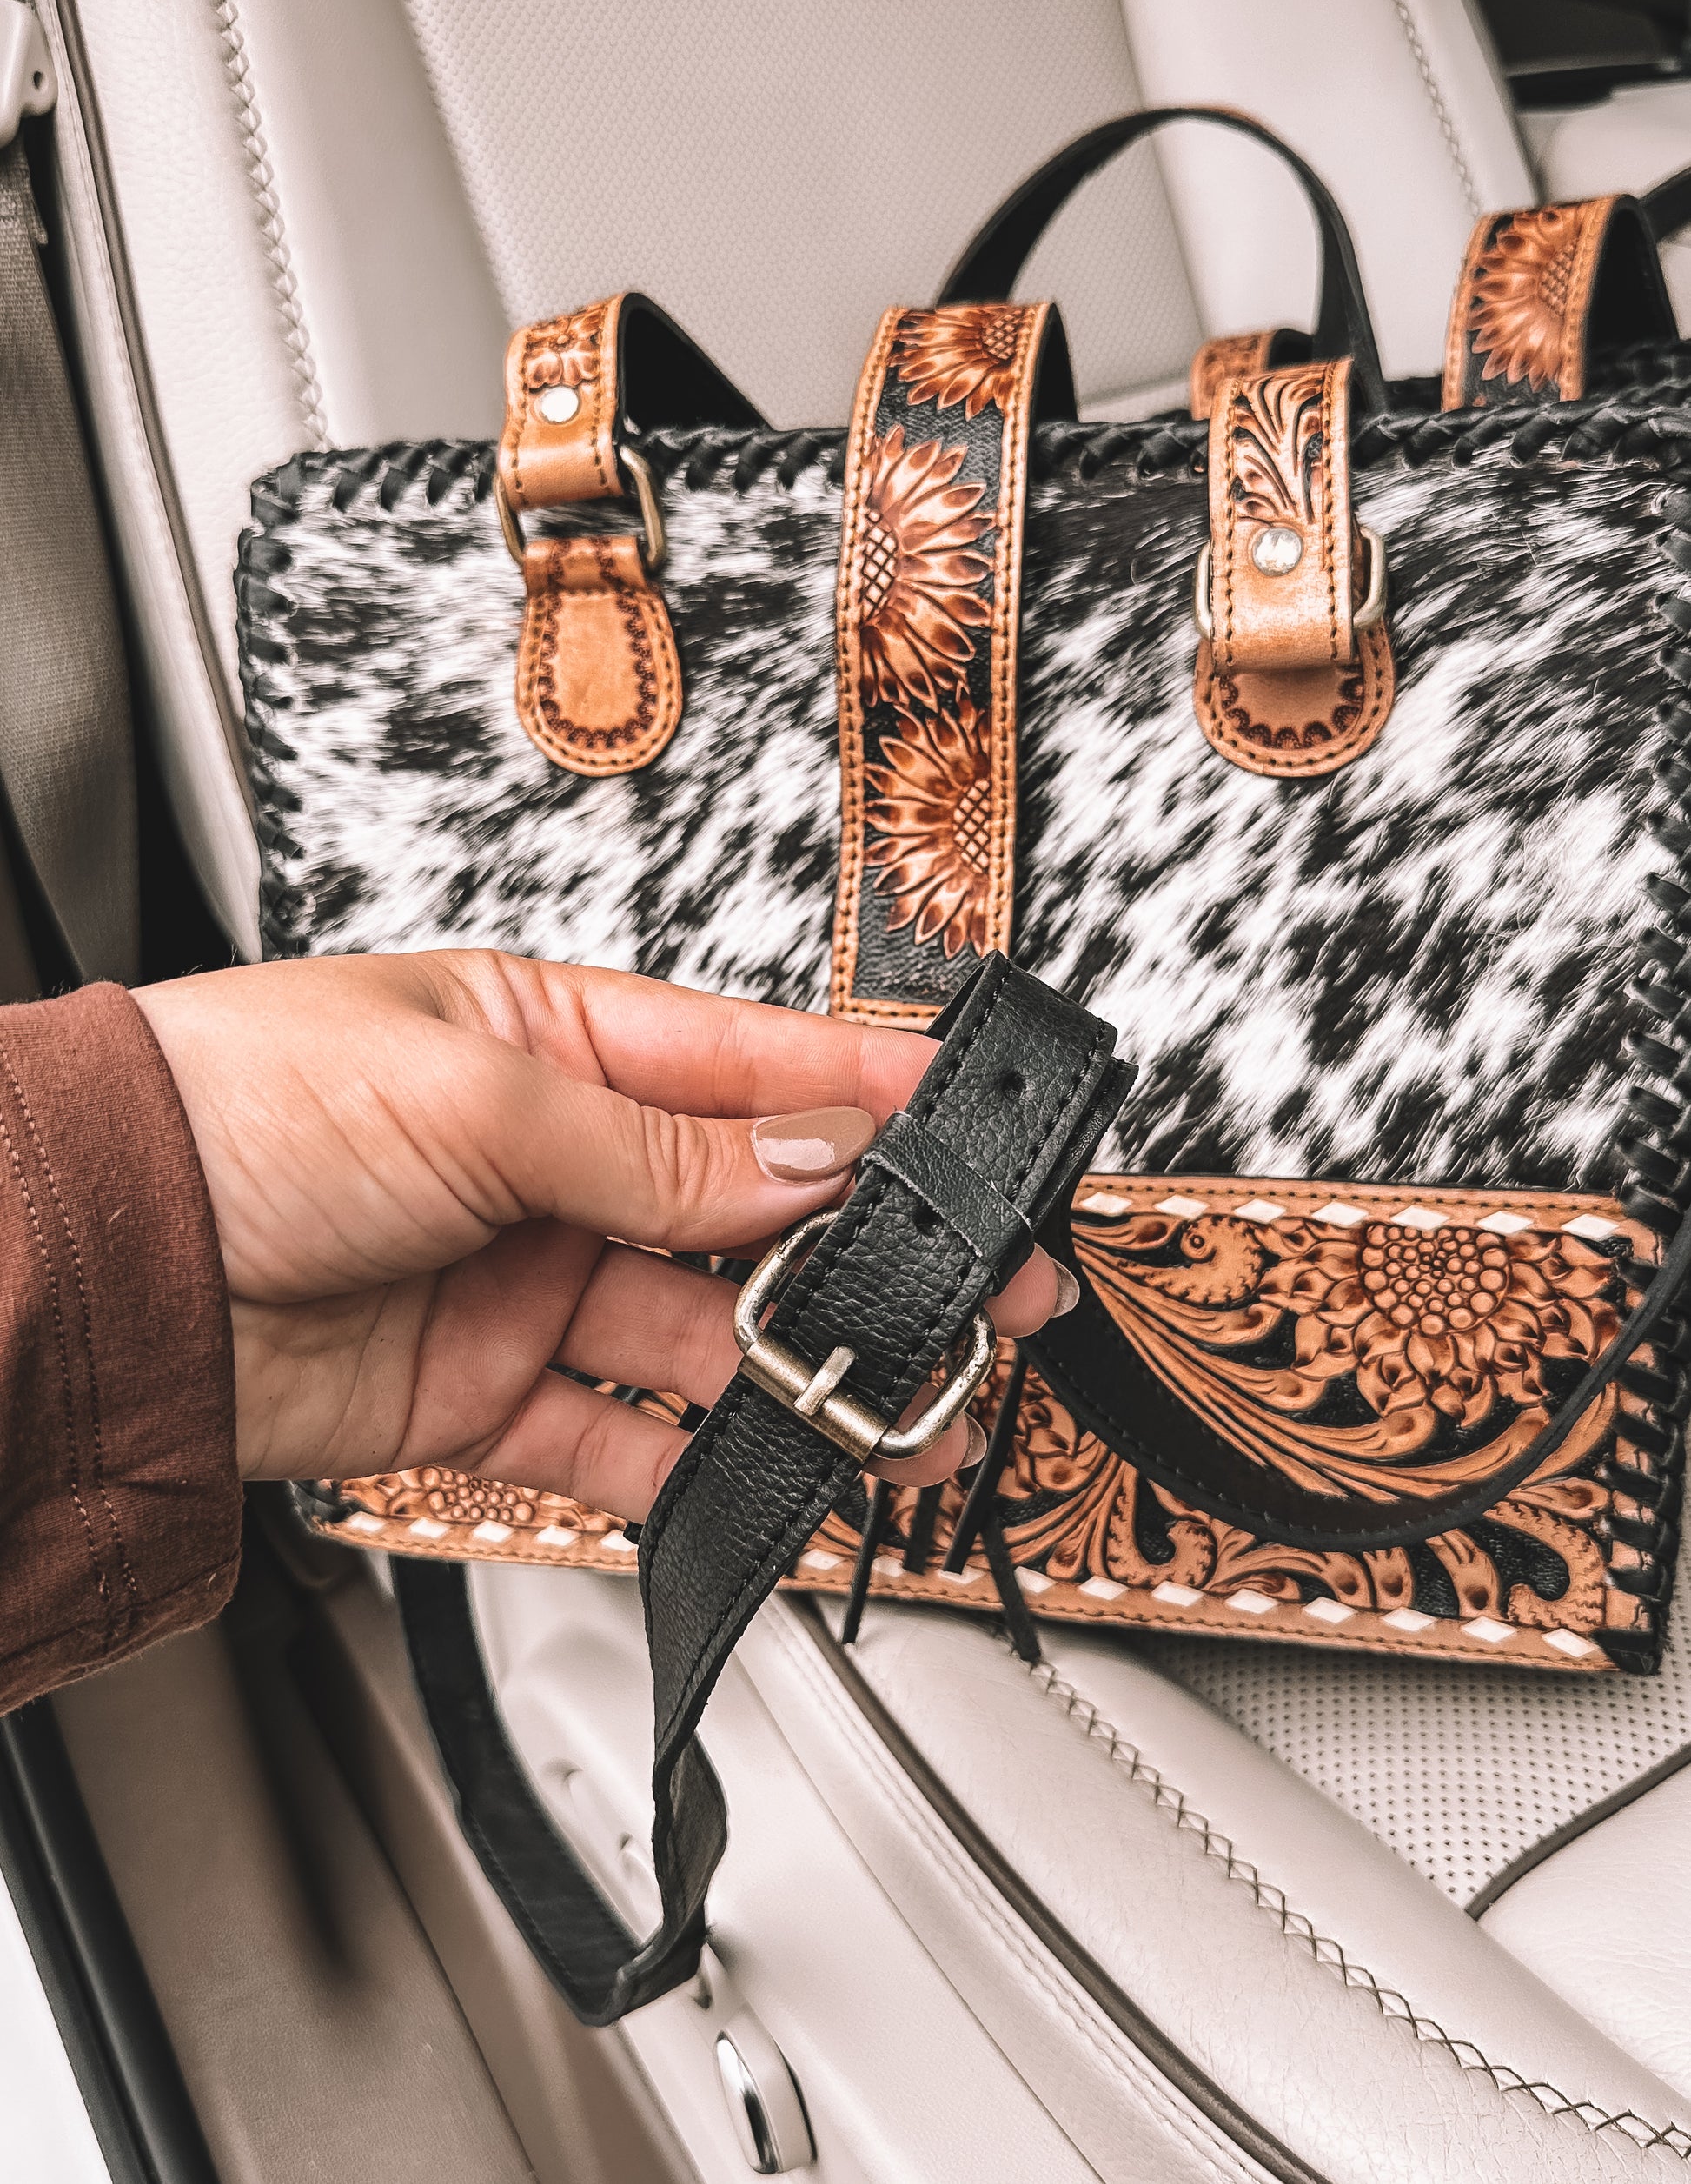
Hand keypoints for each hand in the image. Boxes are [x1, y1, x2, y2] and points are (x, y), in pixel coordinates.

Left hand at [134, 951, 1074, 1519]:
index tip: (975, 1128)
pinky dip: (693, 1465)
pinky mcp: (485, 1392)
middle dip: (871, 1258)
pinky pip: (617, 1437)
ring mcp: (525, 1281)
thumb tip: (809, 1158)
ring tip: (901, 1411)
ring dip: (806, 1377)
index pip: (751, 1063)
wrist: (101, 1267)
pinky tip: (759, 1474)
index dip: (870, 1095)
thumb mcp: (471, 1099)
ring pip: (705, 1336)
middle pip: (752, 1215)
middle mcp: (554, 1161)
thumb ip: (655, 1150)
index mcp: (553, 1041)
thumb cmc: (238, 1108)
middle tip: (977, 1295)